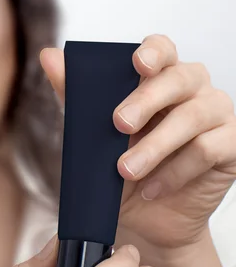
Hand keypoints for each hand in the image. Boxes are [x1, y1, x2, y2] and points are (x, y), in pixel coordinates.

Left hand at [40, 35, 235, 249]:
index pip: (161, 49)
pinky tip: (152, 188)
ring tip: (126, 171)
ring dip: (155, 146)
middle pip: (179, 78)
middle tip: (119, 125)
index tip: (137, 64)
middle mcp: (191, 88)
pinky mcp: (230, 146)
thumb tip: (48, 56)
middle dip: (146, 101)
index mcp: (158, 76)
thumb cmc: (117, 166)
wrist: (141, 217)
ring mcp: (215, 114)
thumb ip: (73, 94)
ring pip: (192, 116)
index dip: (152, 52)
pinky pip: (207, 149)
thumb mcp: (90, 133)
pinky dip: (175, 171)